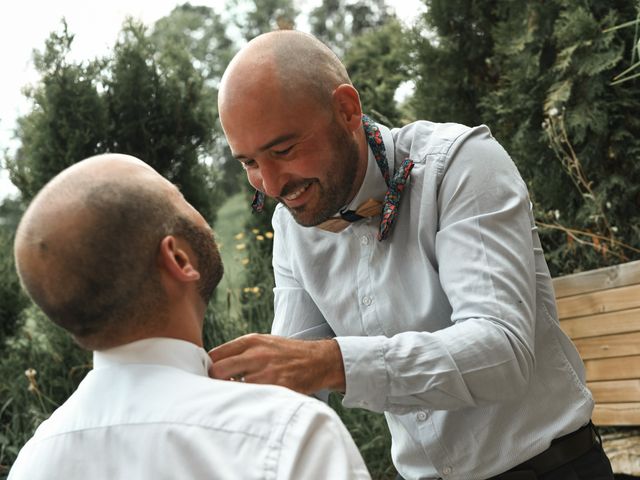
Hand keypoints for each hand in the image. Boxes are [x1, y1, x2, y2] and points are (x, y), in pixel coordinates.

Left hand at [208, 333, 345, 394]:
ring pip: (234, 388)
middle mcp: (257, 355)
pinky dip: (249, 402)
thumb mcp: (263, 342)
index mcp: (251, 341)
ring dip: (232, 394)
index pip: (215, 355)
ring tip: (236, 397)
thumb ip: (240, 351)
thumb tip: (212, 365)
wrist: (318, 360)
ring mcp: (267, 372)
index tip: (209, 376)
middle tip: (218, 389)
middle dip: (215, 382)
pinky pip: (253, 399)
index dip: (208, 368)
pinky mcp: (278, 388)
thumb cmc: (286, 353)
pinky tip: (252, 401)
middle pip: (218, 371)